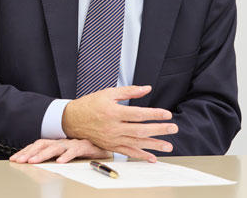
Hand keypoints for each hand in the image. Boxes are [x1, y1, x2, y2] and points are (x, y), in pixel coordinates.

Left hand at [9, 138, 110, 163]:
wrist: (105, 144)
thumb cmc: (85, 150)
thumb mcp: (66, 153)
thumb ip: (54, 156)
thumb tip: (36, 162)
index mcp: (57, 143)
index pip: (38, 145)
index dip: (25, 151)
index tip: (14, 159)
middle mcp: (63, 141)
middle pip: (43, 145)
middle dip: (29, 153)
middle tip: (19, 160)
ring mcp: (73, 143)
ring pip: (55, 147)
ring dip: (43, 155)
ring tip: (33, 161)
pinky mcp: (85, 146)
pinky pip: (74, 151)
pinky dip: (66, 156)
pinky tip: (60, 162)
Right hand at [61, 85, 177, 161]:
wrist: (72, 119)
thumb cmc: (91, 104)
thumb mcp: (109, 93)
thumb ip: (129, 91)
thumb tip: (147, 88)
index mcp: (113, 111)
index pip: (138, 114)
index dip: (154, 114)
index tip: (167, 114)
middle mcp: (113, 127)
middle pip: (140, 129)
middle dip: (159, 130)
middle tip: (173, 129)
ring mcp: (112, 138)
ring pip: (136, 143)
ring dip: (154, 145)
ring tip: (168, 146)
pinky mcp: (110, 146)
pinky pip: (127, 152)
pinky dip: (140, 155)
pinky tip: (152, 157)